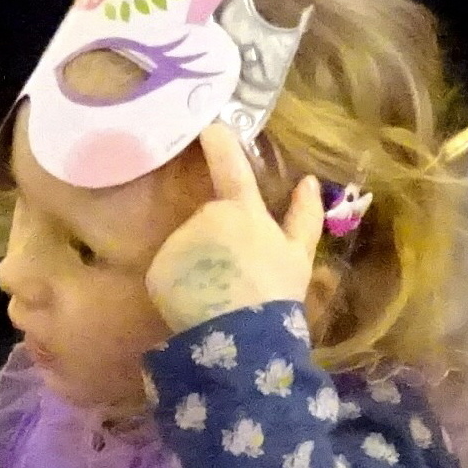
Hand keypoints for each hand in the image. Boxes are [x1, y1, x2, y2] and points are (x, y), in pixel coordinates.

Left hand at [146, 122, 325, 335]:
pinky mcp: (158, 270)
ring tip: (217, 296)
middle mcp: (206, 216)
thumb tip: (309, 180)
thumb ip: (304, 215)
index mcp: (242, 210)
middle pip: (207, 222)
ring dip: (199, 265)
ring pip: (187, 248)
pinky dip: (179, 286)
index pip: (229, 167)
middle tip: (236, 276)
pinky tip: (196, 306)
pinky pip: (169, 274)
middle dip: (216, 241)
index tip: (210, 128)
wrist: (244, 339)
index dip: (220, 144)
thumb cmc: (277, 296)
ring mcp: (179, 242)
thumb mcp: (300, 256)